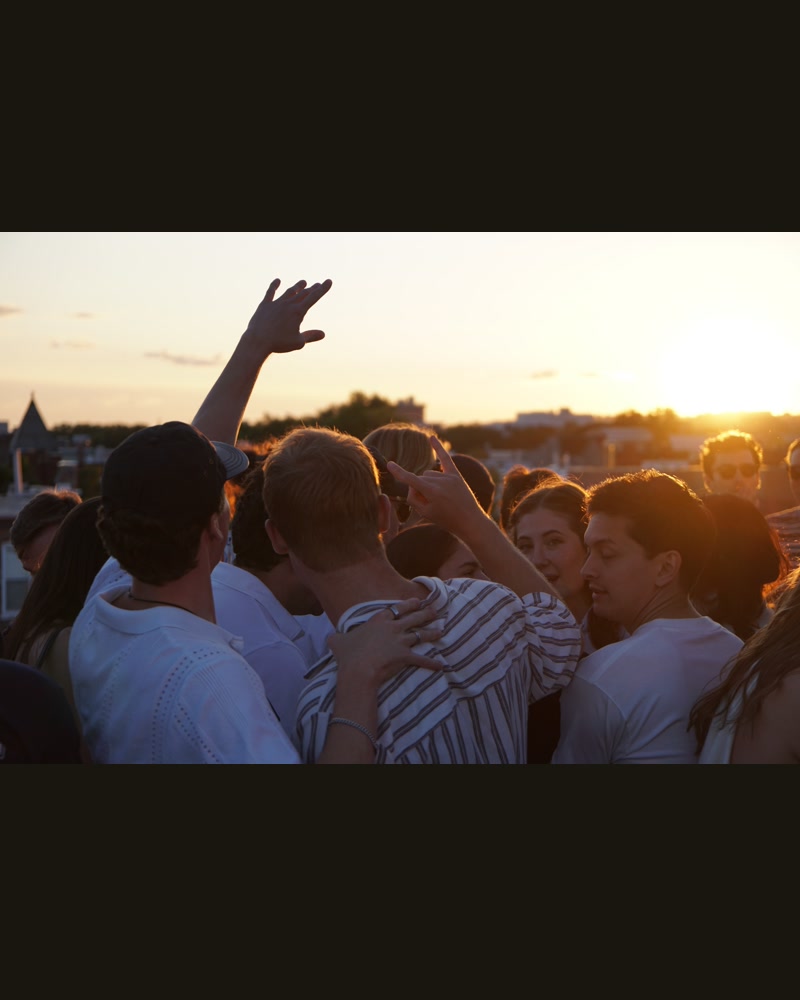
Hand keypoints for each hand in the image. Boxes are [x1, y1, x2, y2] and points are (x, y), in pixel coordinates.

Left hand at [244, 278, 332, 355]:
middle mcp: (288, 304)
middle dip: (312, 289)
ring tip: (303, 282)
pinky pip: (270, 292)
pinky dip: (274, 286)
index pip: (314, 298)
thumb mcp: (298, 342)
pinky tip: (277, 281)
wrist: (258, 341)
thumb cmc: (279, 343)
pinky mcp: (265, 305)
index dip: (322, 289)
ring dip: (297, 287)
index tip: (329, 281)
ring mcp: (276, 303)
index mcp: (298, 312)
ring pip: (289, 292)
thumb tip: (323, 334)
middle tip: (317, 284)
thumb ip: (310, 336)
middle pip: (303, 294)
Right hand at [329, 598, 443, 684]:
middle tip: (434, 611)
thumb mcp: (337, 641)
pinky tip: (440, 665)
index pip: (396, 609)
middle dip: (425, 614)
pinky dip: (432, 663)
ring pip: (420, 635)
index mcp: (378, 620)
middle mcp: (393, 628)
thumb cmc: (348, 654)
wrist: (359, 669)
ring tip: (441, 631)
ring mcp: (401, 642)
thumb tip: (330, 637)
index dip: (408, 605)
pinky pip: (422, 660)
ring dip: (432, 633)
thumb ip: (337, 637)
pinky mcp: (406, 657)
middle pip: (413, 619)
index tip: (417, 602)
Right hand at [388, 436, 486, 534]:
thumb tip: (411, 485)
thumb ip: (413, 498)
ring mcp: (449, 477)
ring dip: (428, 484)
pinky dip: (438, 448)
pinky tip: (431, 437)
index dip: (399, 472)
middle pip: (419, 479)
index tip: (390, 464)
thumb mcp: (425, 513)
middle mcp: (440, 481)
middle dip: (420, 491)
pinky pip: (445, 458)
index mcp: (432, 492)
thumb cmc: (447, 520)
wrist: (470, 521)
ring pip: (428, 474)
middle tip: (431, 506)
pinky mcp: (456, 475)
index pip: (410, 479)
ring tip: (439, 499)